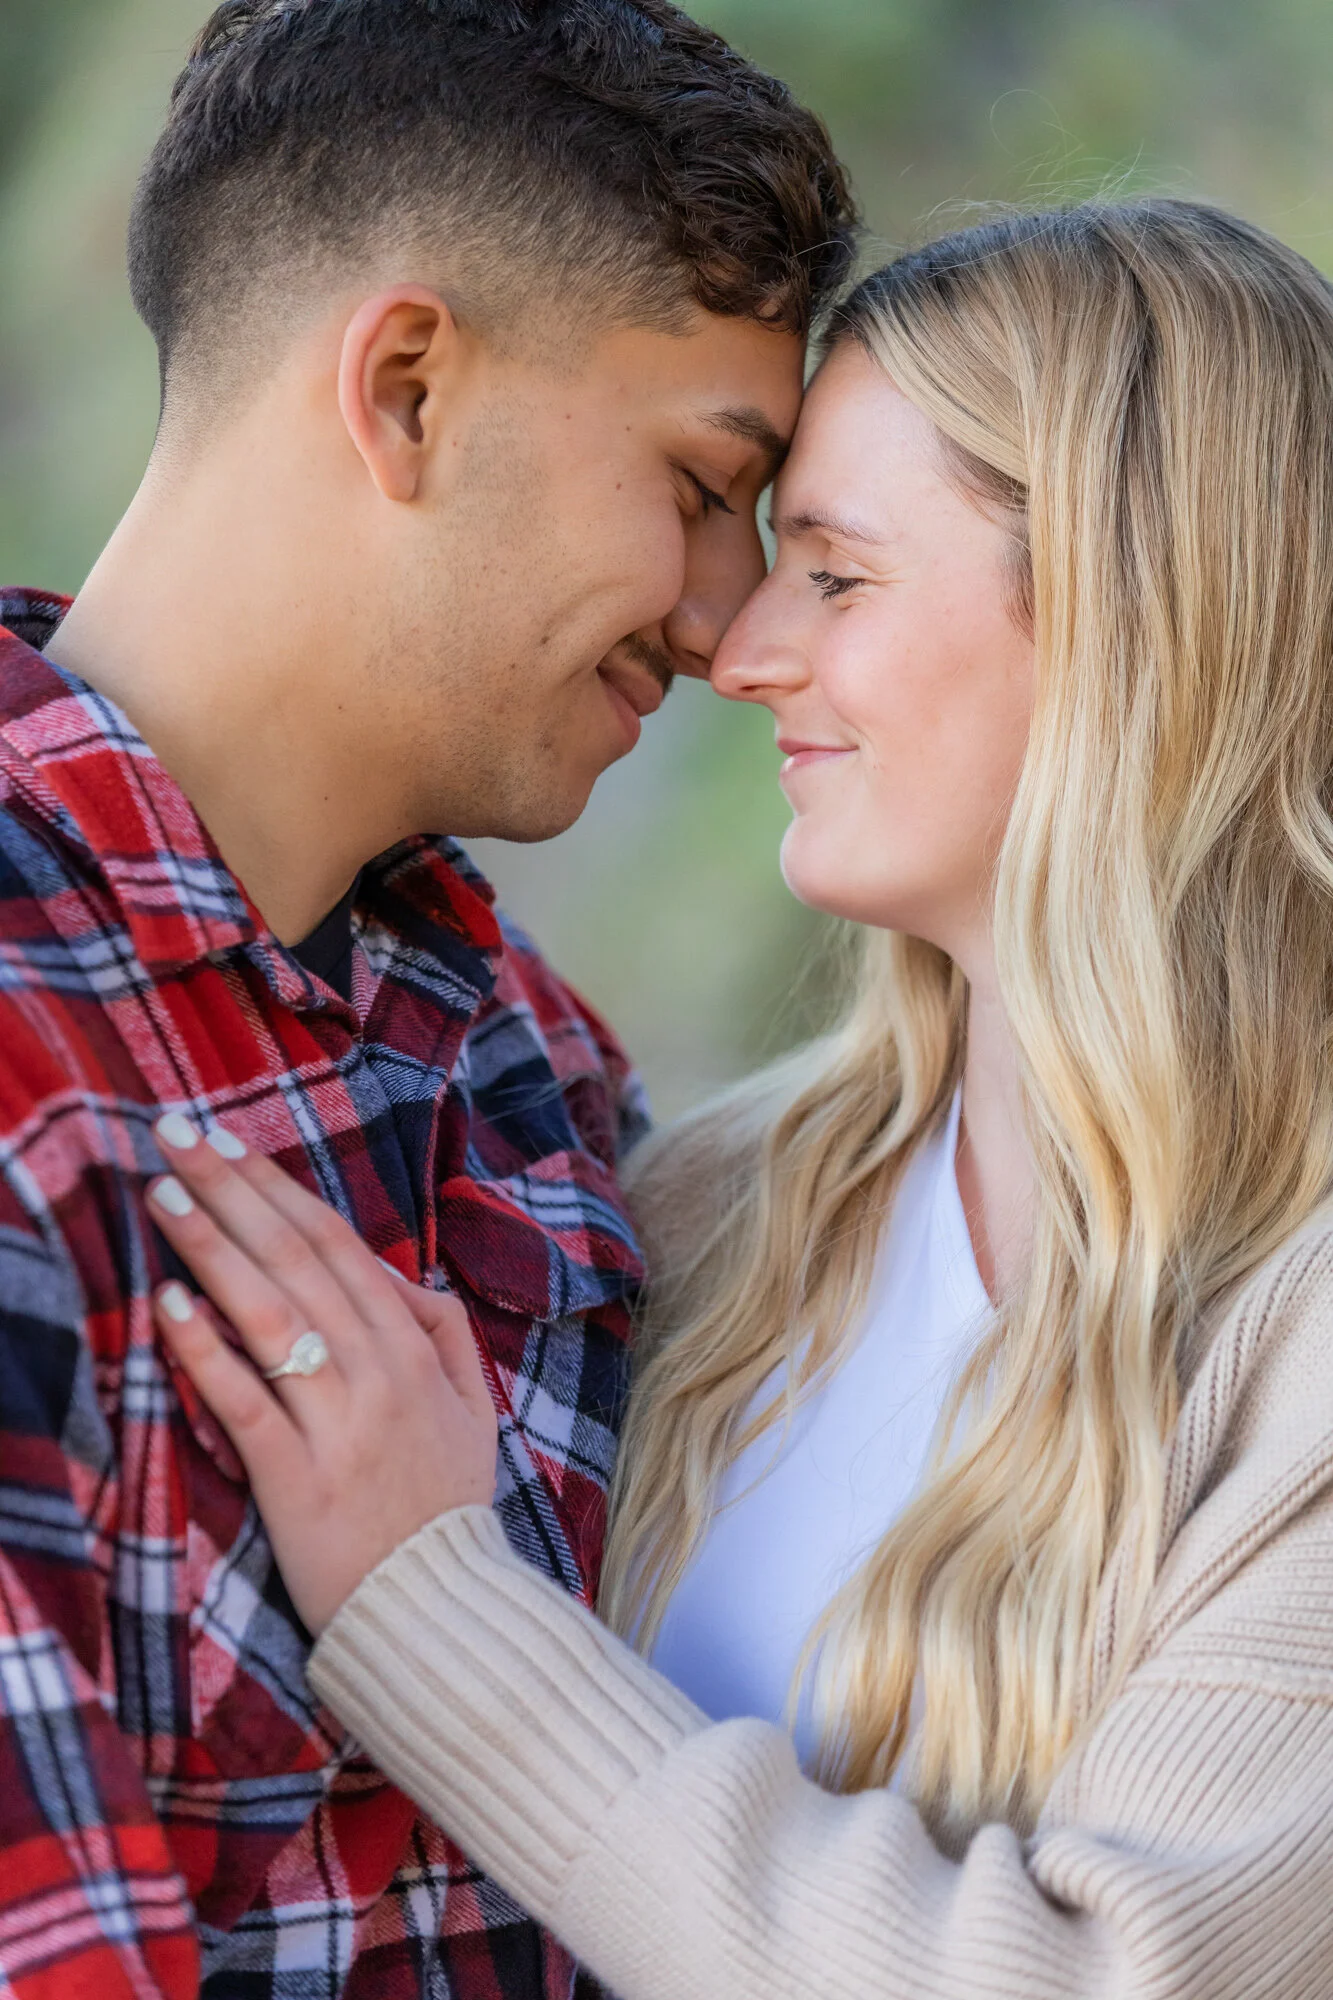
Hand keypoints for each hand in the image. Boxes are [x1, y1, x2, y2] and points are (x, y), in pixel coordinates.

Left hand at [147, 1113, 497, 1633]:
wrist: (440, 1613)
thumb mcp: (474, 1409)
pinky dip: (207, 1350)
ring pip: (270, 1314)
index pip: (336, 1245)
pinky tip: (169, 1304)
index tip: (226, 1141)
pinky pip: (246, 1401)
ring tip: (163, 1194)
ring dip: (213, 1246)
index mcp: (413, 1349)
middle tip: (174, 1133)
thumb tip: (395, 1275)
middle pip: (296, 1260)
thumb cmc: (445, 1508)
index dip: (277, 1188)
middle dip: (232, 1189)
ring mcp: (339, 1422)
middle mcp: (377, 1371)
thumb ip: (443, 1331)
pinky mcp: (298, 1477)